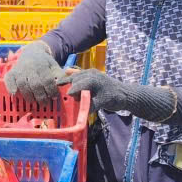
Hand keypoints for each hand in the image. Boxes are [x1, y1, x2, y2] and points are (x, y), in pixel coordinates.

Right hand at [4, 42, 61, 102]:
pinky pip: (9, 79)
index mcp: (42, 65)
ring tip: (33, 102)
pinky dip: (10, 86)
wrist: (32, 51)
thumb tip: (67, 82)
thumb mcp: (54, 65)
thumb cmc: (45, 62)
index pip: (47, 80)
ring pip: (23, 84)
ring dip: (28, 95)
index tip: (54, 96)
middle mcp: (30, 67)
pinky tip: (14, 94)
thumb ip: (59, 74)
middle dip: (40, 96)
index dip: (51, 90)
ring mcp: (20, 69)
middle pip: (35, 84)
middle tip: (44, 103)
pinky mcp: (11, 72)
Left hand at [56, 68, 176, 119]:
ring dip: (79, 97)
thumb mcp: (93, 80)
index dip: (64, 82)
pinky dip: (89, 108)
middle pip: (77, 82)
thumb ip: (80, 77)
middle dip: (72, 90)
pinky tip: (86, 111)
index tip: (55, 86)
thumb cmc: (107, 89)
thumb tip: (66, 71)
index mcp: (90, 73)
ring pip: (85, 90)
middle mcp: (95, 76)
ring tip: (77, 101)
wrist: (126, 94)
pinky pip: (93, 104)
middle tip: (68, 97)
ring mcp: (101, 86)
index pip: (73, 76)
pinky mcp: (106, 98)